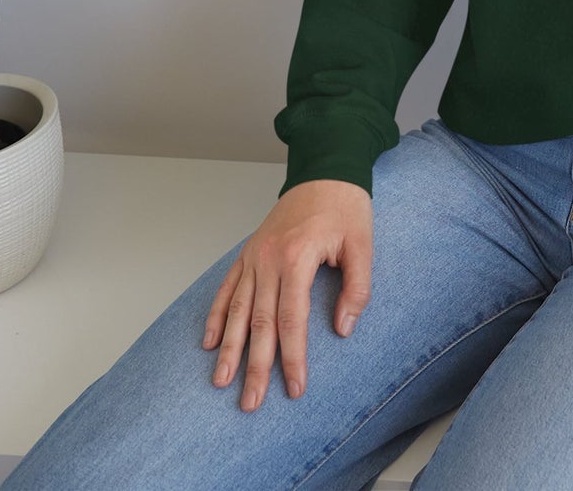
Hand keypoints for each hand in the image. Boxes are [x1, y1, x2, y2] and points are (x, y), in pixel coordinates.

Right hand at [203, 178, 371, 411]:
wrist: (325, 169)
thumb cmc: (346, 206)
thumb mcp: (362, 245)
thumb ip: (357, 288)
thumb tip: (342, 329)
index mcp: (297, 258)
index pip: (291, 319)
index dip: (292, 357)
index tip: (294, 387)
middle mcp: (269, 259)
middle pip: (259, 322)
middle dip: (254, 365)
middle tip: (250, 402)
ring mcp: (255, 255)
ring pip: (236, 309)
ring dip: (228, 348)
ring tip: (221, 381)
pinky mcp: (249, 252)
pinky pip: (227, 287)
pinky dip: (216, 315)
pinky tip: (210, 341)